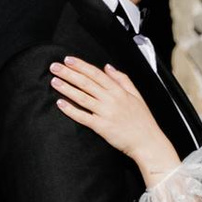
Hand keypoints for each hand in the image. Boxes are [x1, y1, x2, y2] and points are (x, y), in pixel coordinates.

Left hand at [51, 54, 165, 170]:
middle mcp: (111, 99)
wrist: (147, 142)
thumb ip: (122, 79)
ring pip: (82, 97)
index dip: (81, 66)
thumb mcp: (136, 95)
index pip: (96, 74)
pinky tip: (60, 103)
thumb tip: (108, 67)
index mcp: (119, 91)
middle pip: (86, 83)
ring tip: (54, 81)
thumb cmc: (142, 120)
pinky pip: (83, 117)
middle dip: (69, 73)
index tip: (68, 60)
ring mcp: (106, 113)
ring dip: (67, 88)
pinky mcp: (101, 127)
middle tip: (54, 67)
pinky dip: (71, 110)